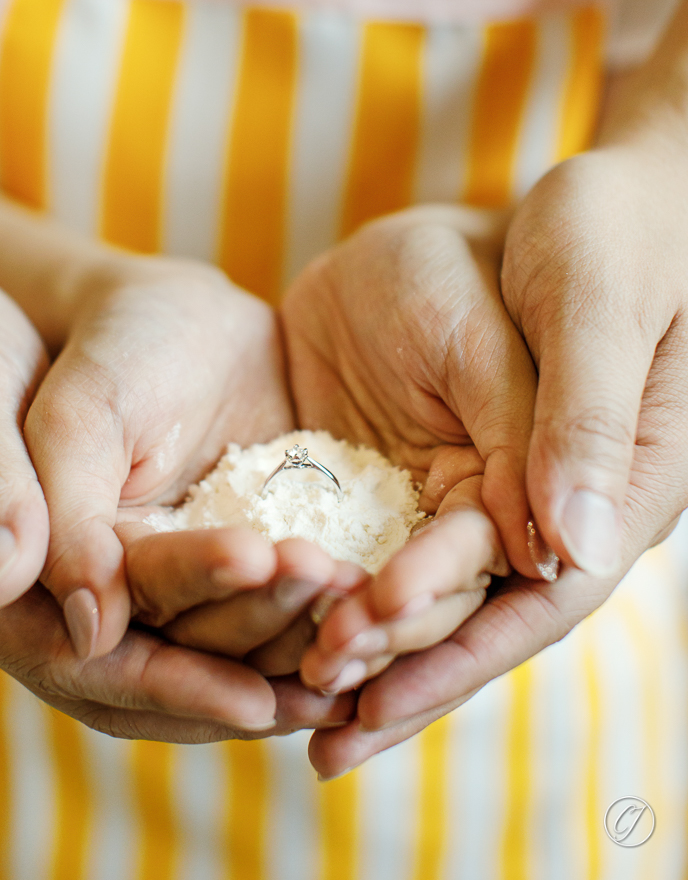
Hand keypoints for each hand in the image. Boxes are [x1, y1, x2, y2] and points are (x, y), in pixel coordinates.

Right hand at [0, 265, 348, 739]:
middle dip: (242, 651)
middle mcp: (33, 596)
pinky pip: (201, 592)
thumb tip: (17, 588)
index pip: (75, 653)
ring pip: (182, 638)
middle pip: (143, 663)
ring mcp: (89, 572)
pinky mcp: (137, 538)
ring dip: (269, 642)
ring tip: (359, 630)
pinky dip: (269, 605)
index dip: (168, 678)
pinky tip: (340, 601)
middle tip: (331, 629)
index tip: (255, 691)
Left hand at [309, 130, 687, 776]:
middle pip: (484, 614)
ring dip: (374, 650)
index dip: (455, 636)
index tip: (366, 656)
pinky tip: (296, 619)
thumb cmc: (616, 229)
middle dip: (401, 666)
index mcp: (622, 485)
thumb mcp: (597, 301)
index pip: (541, 593)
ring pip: (441, 593)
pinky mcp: (456, 462)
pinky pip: (407, 539)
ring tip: (295, 703)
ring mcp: (510, 489)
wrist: (592, 198)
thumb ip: (582, 416)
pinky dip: (356, 584)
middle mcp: (568, 508)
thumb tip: (568, 547)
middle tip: (315, 719)